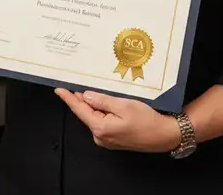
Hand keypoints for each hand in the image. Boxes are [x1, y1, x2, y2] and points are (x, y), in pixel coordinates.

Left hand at [55, 89, 180, 153]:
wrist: (164, 135)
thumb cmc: (146, 120)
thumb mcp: (123, 105)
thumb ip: (102, 100)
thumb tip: (86, 96)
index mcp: (100, 128)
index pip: (79, 110)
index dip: (68, 98)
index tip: (58, 89)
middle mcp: (100, 136)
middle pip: (85, 113)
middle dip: (80, 99)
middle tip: (74, 83)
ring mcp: (107, 139)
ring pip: (93, 117)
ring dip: (92, 104)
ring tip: (89, 89)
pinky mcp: (113, 138)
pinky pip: (101, 121)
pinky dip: (100, 111)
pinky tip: (102, 101)